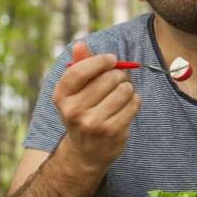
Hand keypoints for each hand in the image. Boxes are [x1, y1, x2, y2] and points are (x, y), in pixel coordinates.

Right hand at [53, 42, 140, 170]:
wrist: (85, 152)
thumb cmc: (83, 112)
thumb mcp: (75, 92)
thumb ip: (79, 66)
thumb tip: (80, 44)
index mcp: (61, 96)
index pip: (80, 70)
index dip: (101, 61)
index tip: (112, 59)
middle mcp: (73, 111)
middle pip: (109, 78)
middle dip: (119, 75)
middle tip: (118, 81)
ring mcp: (93, 123)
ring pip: (124, 90)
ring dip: (128, 89)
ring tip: (121, 95)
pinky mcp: (112, 132)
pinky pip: (134, 104)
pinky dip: (135, 101)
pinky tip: (127, 106)